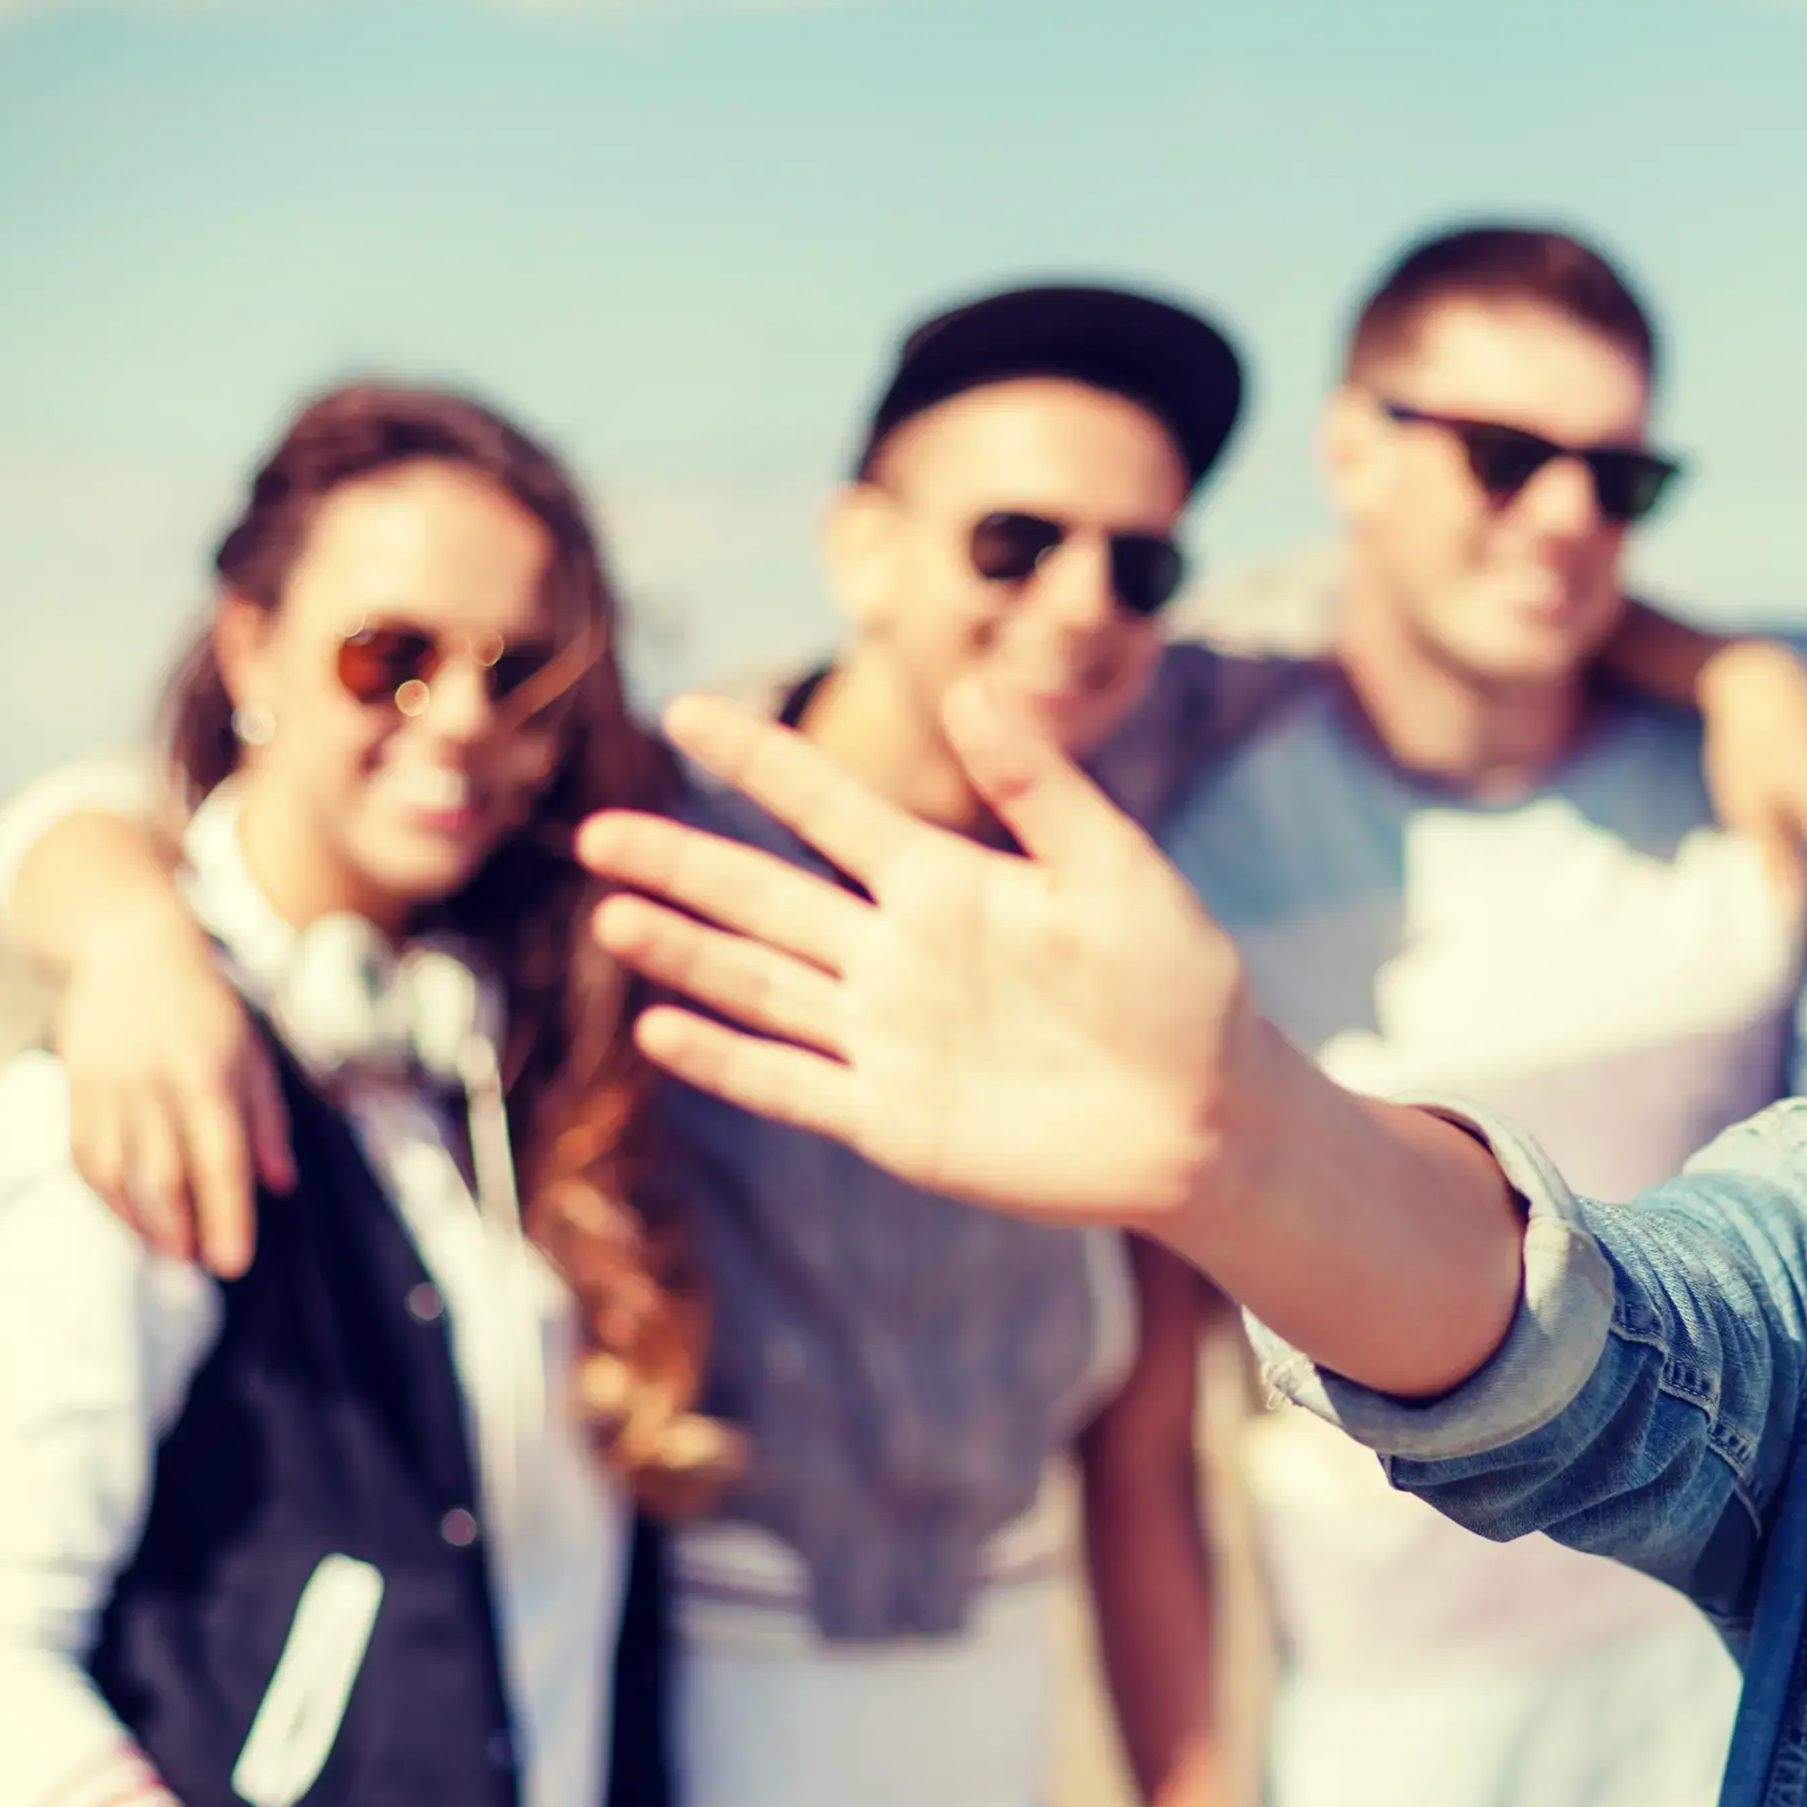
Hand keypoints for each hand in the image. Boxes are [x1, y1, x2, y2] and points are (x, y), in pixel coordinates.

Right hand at [59, 907, 292, 1277]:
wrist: (132, 952)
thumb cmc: (207, 1012)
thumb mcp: (253, 1055)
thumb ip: (267, 1122)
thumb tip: (280, 1185)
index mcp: (208, 1075)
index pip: (221, 1160)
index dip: (228, 1215)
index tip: (234, 1262)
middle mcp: (154, 1086)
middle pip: (165, 1177)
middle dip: (185, 1232)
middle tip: (203, 1265)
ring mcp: (109, 1089)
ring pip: (120, 1176)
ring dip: (144, 1224)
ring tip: (172, 1250)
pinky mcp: (76, 1091)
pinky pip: (86, 1159)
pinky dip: (107, 1198)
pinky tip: (131, 1218)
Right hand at [579, 681, 1249, 1230]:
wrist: (1208, 1120)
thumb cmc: (1180, 985)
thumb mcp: (1115, 871)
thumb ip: (1039, 786)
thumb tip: (970, 687)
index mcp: (946, 881)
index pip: (829, 807)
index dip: (758, 760)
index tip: (686, 708)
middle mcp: (899, 953)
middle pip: (765, 898)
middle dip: (683, 863)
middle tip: (597, 831)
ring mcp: (888, 1036)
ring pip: (760, 985)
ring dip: (687, 952)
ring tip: (614, 912)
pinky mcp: (892, 1118)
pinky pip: (791, 1084)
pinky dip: (727, 1060)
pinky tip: (662, 1029)